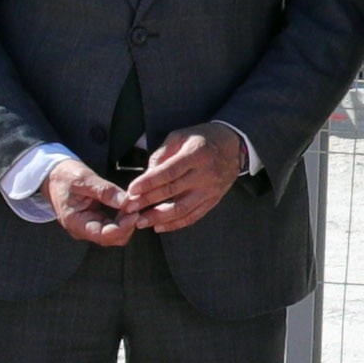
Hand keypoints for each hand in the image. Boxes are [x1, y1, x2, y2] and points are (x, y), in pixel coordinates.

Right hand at [32, 157, 143, 247]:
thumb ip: (104, 191)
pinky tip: (128, 205)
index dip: (122, 227)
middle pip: (112, 238)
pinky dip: (123, 217)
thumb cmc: (64, 175)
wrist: (52, 174)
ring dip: (127, 222)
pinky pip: (112, 225)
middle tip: (137, 206)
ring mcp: (89, 226)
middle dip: (127, 225)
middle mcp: (82, 229)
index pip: (103, 235)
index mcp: (75, 223)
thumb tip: (126, 200)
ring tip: (133, 204)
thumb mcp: (84, 179)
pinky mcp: (95, 220)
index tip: (135, 212)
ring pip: (114, 234)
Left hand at [121, 126, 250, 231]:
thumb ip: (162, 154)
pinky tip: (159, 226)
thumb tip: (146, 174)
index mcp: (196, 154)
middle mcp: (205, 174)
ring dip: (159, 217)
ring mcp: (210, 190)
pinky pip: (193, 216)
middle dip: (148, 201)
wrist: (234, 146)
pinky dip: (175, 224)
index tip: (131, 190)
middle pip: (172, 192)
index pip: (169, 172)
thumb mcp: (181, 136)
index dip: (149, 183)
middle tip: (129, 208)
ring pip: (182, 209)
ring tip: (141, 222)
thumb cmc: (202, 138)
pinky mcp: (213, 200)